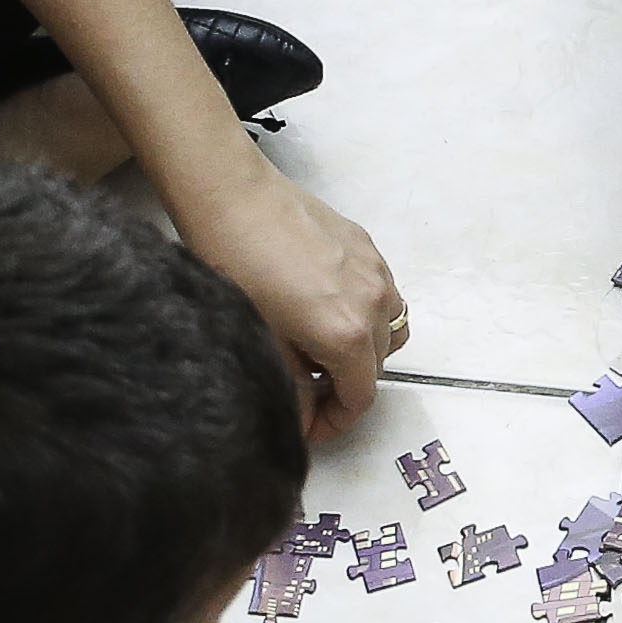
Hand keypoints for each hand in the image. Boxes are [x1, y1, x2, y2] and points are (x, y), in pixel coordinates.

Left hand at [179, 168, 404, 441]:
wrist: (232, 196)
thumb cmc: (235, 266)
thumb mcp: (260, 340)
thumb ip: (291, 386)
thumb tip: (304, 418)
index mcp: (346, 335)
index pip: (360, 396)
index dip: (337, 421)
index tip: (312, 426)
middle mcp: (373, 304)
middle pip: (377, 365)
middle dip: (346, 384)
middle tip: (307, 388)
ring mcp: (376, 271)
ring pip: (388, 327)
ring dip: (364, 347)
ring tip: (322, 345)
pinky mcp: (367, 245)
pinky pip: (382, 293)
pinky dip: (365, 312)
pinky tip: (324, 304)